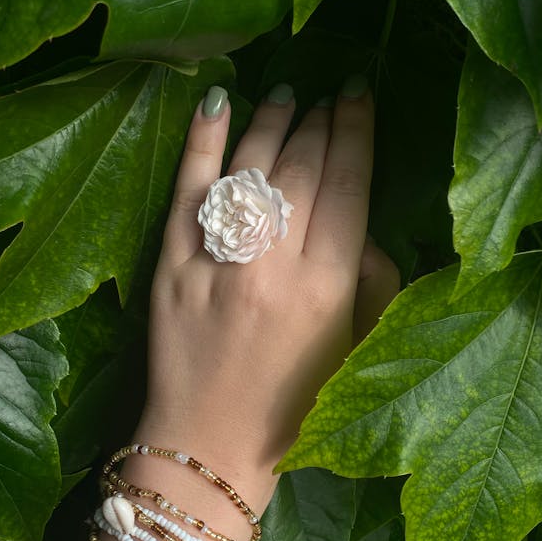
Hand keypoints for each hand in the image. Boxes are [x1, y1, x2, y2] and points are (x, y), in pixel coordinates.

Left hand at [135, 79, 398, 509]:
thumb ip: (371, 283)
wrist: (210, 448)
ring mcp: (216, 263)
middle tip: (328, 92)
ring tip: (286, 93)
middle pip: (300, 169)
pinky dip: (201, 144)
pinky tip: (216, 103)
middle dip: (318, 120)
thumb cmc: (293, 407)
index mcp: (327, 288)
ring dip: (270, 123)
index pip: (347, 185)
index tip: (358, 92)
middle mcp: (273, 267)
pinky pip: (187, 193)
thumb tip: (363, 228)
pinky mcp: (170, 268)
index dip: (355, 131)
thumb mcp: (356, 350)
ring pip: (248, 170)